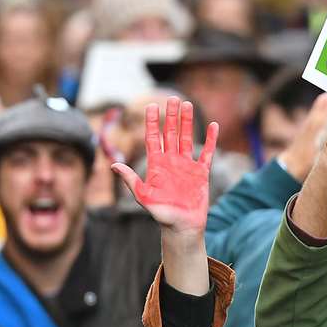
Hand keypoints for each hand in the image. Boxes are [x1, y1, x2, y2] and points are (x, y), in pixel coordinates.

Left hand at [111, 97, 216, 236]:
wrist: (181, 228)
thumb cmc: (161, 215)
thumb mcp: (143, 197)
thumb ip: (131, 180)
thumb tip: (113, 165)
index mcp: (156, 166)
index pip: (153, 139)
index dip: (152, 122)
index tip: (151, 106)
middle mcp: (171, 162)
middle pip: (170, 133)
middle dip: (171, 116)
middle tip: (173, 98)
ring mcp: (186, 166)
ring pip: (187, 138)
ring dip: (187, 122)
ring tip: (188, 105)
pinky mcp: (201, 173)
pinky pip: (207, 153)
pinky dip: (211, 140)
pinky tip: (214, 126)